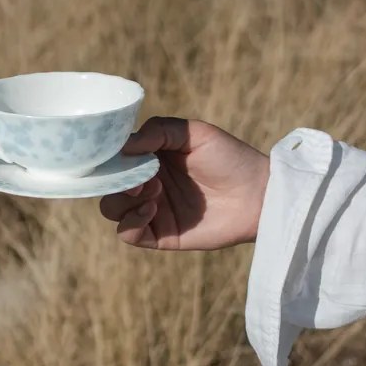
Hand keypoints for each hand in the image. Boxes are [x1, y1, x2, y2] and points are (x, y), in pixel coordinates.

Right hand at [100, 117, 269, 249]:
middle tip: (139, 177)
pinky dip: (130, 222)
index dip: (110, 156)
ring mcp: (152, 209)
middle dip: (114, 180)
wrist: (259, 194)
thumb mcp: (194, 132)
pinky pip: (127, 234)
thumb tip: (124, 145)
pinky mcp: (160, 235)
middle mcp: (147, 182)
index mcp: (151, 156)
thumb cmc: (230, 158)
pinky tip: (152, 208)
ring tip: (153, 191)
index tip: (118, 154)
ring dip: (123, 199)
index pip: (115, 157)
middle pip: (107, 185)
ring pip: (112, 209)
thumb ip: (158, 130)